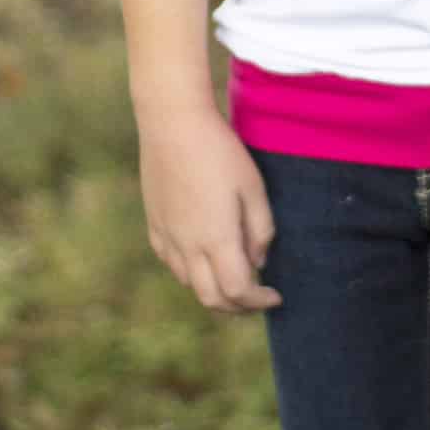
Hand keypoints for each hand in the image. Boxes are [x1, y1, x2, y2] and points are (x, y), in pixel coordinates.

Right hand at [137, 103, 282, 315]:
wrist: (172, 122)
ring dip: (213, 290)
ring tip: (232, 278)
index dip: (259, 301)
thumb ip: (260, 229)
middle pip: (211, 298)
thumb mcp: (253, 187)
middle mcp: (188, 245)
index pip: (238, 291)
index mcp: (216, 238)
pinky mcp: (154, 222)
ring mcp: (167, 235)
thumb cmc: (219, 150)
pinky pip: (171, 262)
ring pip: (189, 283)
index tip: (275, 295)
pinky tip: (203, 258)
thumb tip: (259, 261)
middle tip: (256, 298)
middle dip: (237, 307)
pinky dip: (190, 272)